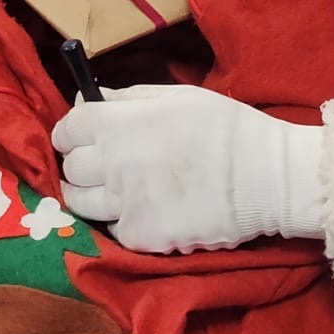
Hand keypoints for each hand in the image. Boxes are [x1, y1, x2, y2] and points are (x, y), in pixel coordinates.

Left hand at [51, 84, 324, 253]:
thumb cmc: (226, 128)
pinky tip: (144, 211)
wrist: (266, 178)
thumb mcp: (177, 97)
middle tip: (101, 165)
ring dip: (91, 196)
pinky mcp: (141, 236)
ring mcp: (125, 203)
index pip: (68, 128)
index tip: (78, 138)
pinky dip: (122, 222)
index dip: (69, 133)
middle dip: (80, 165)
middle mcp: (114, 163)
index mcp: (120, 123)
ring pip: (82, 203)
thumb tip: (87, 98)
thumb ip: (128, 98)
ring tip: (116, 191)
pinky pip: (113, 230)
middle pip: (71, 168)